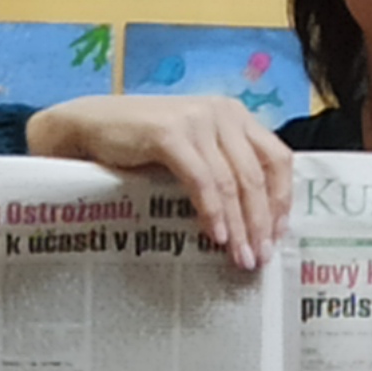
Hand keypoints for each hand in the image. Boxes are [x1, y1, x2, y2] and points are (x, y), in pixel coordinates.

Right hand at [26, 95, 297, 270]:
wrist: (89, 127)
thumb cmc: (141, 145)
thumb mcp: (193, 150)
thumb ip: (222, 168)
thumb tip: (254, 221)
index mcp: (235, 115)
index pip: (277, 158)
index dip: (282, 200)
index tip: (278, 236)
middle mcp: (222, 112)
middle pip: (257, 175)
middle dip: (262, 222)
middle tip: (260, 257)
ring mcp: (197, 120)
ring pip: (232, 182)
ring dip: (239, 225)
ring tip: (239, 257)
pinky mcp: (170, 133)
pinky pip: (202, 180)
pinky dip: (211, 211)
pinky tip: (215, 236)